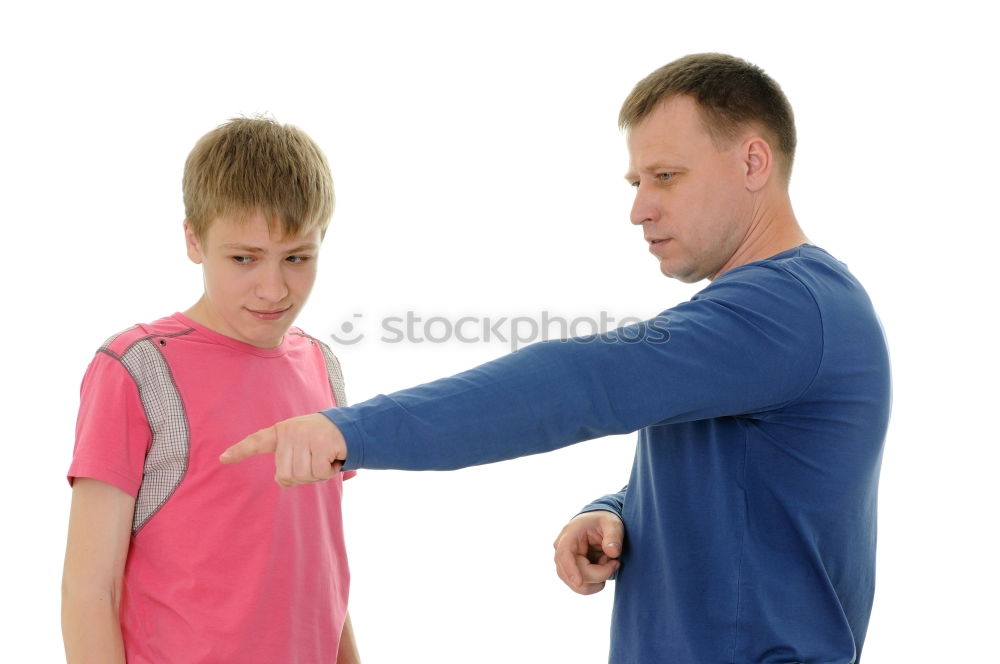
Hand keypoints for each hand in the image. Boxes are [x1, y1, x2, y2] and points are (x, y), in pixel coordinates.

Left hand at [220, 413, 346, 487]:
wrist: (350, 428)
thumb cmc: (322, 443)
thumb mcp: (302, 448)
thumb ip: (289, 464)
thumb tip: (281, 482)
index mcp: (282, 432)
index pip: (256, 441)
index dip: (240, 451)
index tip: (222, 459)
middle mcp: (290, 432)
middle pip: (284, 474)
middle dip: (302, 476)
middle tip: (315, 463)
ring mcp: (305, 436)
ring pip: (302, 475)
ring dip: (317, 475)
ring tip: (325, 459)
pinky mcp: (321, 442)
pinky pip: (318, 472)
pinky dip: (329, 472)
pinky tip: (334, 458)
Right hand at [552, 510, 623, 594]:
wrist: (597, 523)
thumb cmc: (603, 522)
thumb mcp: (612, 524)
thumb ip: (614, 537)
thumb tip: (613, 553)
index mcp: (569, 535)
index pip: (564, 555)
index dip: (570, 570)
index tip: (579, 582)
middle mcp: (562, 550)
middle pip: (574, 574)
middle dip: (599, 574)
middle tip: (615, 562)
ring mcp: (564, 563)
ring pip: (578, 585)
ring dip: (598, 579)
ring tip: (606, 562)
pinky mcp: (570, 572)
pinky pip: (582, 586)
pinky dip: (596, 582)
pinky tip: (601, 567)